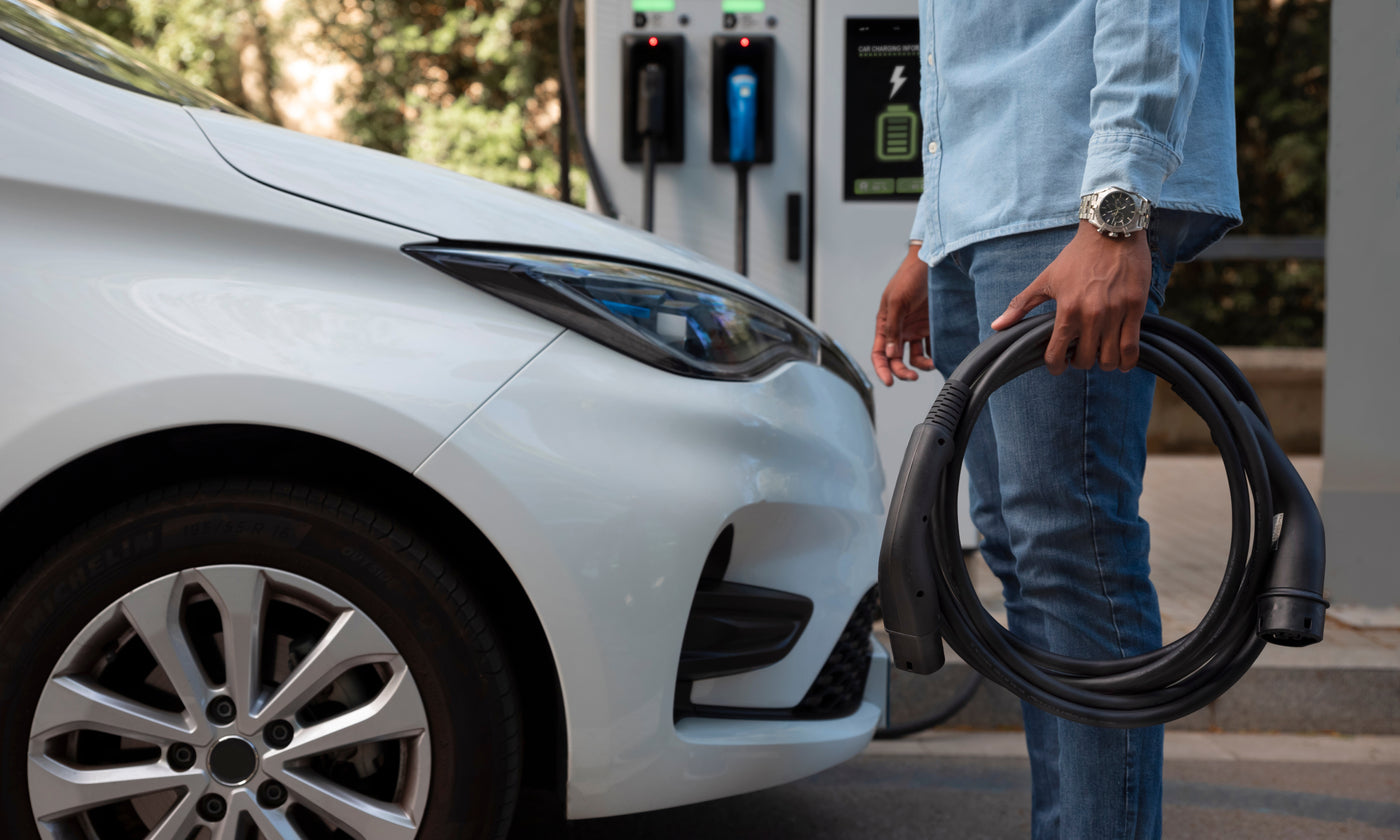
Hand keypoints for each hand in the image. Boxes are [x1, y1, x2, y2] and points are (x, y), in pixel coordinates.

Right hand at [872, 243, 934, 385]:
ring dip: (920, 364)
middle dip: (902, 371)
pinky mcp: (930, 326)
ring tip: (931, 364)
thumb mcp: (897, 301)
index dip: (882, 369)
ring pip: (914, 356)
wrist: (932, 263)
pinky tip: (939, 356)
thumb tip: (891, 353)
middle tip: (911, 377)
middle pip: (896, 358)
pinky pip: (930, 346)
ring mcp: (915, 328)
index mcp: (885, 324)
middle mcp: (899, 329)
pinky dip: (933, 354)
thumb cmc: (909, 277)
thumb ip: (893, 328)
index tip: (890, 382)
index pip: (879, 353)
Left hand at [990, 221, 1151, 374]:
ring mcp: (1115, 313)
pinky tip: (1122, 360)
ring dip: (1103, 363)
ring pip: (1110, 358)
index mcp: (1067, 310)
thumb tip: (997, 325)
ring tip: (1100, 354)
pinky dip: (1127, 360)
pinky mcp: (1135, 308)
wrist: (1112, 232)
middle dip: (1080, 362)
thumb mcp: (1046, 279)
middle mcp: (1092, 315)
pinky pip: (1132, 347)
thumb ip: (1021, 305)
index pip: (1056, 354)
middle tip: (1079, 354)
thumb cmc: (1077, 255)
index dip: (1055, 366)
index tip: (1058, 365)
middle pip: (1085, 360)